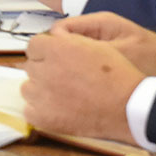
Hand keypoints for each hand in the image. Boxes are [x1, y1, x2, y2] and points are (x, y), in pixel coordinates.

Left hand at [21, 29, 141, 144]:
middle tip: (65, 78)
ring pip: (28, 88)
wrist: (127, 107)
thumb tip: (54, 38)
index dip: (46, 51)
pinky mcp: (43, 117)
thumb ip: (68, 40)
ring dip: (40, 90)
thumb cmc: (116, 75)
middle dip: (44, 70)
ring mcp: (41, 95)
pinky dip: (40, 111)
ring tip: (63, 95)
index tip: (55, 58)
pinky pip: (29, 110)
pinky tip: (58, 110)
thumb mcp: (95, 45)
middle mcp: (43, 70)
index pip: (33, 45)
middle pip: (31, 67)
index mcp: (55, 49)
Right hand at [59, 12, 155, 77]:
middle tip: (56, 77)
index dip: (52, 46)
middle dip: (57, 57)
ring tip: (67, 83)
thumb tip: (63, 52)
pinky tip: (80, 86)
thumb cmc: (155, 58)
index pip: (61, 29)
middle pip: (62, 40)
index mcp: (100, 23)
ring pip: (70, 52)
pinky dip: (78, 72)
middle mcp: (96, 30)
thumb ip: (95, 51)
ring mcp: (99, 42)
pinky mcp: (103, 55)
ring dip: (67, 66)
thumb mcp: (124, 54)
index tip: (50, 65)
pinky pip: (81, 61)